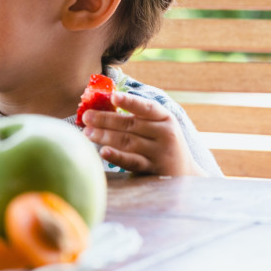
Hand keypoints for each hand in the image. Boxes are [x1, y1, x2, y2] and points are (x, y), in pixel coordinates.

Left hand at [80, 92, 205, 176]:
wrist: (184, 173)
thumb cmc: (162, 144)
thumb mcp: (158, 127)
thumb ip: (138, 118)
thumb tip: (102, 106)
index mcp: (165, 118)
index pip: (147, 107)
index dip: (130, 102)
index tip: (113, 97)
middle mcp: (165, 134)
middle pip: (131, 125)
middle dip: (105, 120)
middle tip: (86, 117)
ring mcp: (159, 153)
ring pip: (128, 141)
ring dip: (105, 136)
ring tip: (87, 133)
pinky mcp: (152, 169)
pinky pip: (132, 161)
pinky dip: (117, 156)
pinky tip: (103, 152)